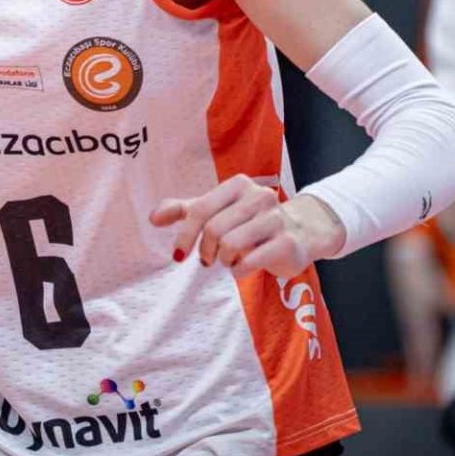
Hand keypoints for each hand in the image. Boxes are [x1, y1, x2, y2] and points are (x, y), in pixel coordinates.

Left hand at [150, 174, 344, 277]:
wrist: (302, 231)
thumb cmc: (251, 221)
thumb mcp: (218, 210)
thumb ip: (186, 210)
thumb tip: (152, 217)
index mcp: (239, 185)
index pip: (200, 209)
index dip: (185, 235)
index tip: (179, 254)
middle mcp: (259, 197)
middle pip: (214, 229)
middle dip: (205, 251)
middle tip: (208, 260)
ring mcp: (276, 219)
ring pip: (230, 245)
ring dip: (223, 260)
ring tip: (228, 260)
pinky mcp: (287, 243)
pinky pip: (250, 261)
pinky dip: (239, 270)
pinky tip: (243, 267)